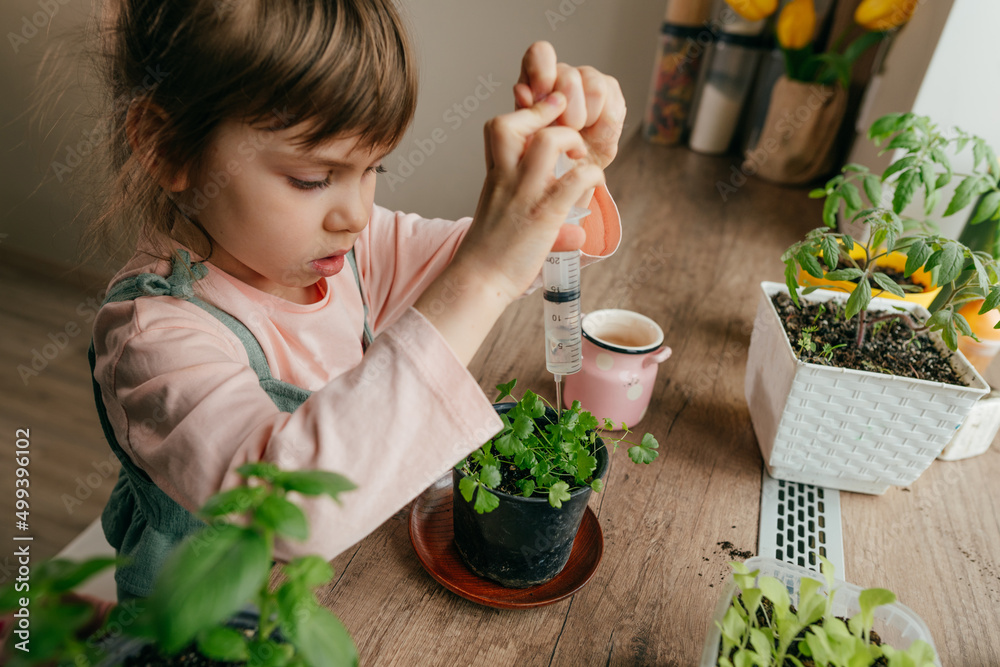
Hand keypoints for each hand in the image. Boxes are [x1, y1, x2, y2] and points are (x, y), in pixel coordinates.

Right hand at [412, 92, 603, 364]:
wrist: (478, 280)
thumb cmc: (489, 251)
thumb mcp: (497, 209)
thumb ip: (517, 194)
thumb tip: (555, 207)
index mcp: (494, 175)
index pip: (500, 126)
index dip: (526, 114)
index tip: (546, 119)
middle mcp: (506, 178)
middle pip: (516, 123)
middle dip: (548, 116)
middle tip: (567, 133)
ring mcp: (525, 195)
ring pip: (549, 142)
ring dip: (572, 141)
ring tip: (578, 158)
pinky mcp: (545, 216)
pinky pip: (576, 180)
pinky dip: (591, 176)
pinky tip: (592, 186)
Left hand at [513, 41, 626, 170]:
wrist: (566, 174)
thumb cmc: (542, 153)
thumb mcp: (526, 136)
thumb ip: (525, 112)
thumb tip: (522, 91)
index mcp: (536, 77)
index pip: (540, 54)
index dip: (542, 72)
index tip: (541, 96)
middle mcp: (563, 74)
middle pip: (569, 74)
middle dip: (564, 110)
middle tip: (560, 129)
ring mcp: (590, 81)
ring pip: (594, 86)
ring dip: (583, 118)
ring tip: (576, 133)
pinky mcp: (612, 94)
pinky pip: (612, 102)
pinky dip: (601, 125)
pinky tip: (593, 133)